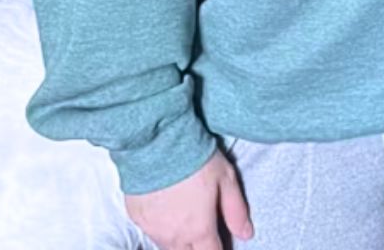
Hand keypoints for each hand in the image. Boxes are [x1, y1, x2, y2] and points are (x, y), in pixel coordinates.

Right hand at [124, 150, 252, 249]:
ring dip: (179, 238)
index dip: (219, 249)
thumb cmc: (196, 158)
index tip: (221, 242)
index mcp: (199, 229)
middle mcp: (174, 236)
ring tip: (185, 215)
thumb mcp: (226, 179)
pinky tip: (165, 207)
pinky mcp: (136, 218)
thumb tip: (247, 234)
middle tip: (203, 229)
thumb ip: (236, 210)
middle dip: (197, 246)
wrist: (158, 144)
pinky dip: (160, 225)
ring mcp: (152, 229)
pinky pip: (150, 230)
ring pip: (168, 245)